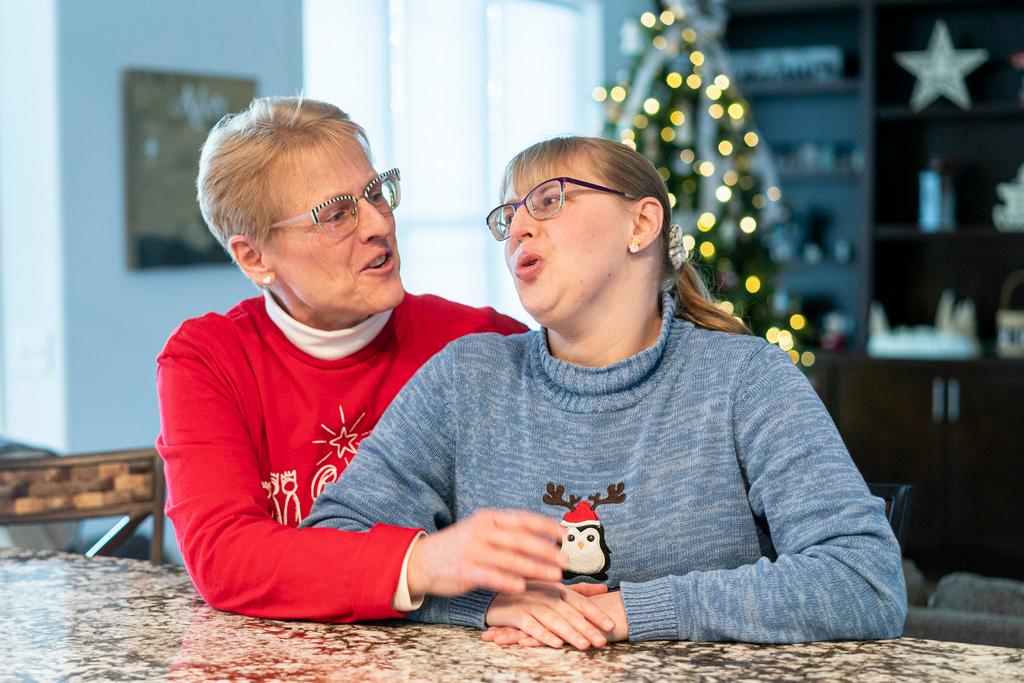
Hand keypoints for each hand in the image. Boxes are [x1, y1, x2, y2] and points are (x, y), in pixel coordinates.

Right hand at [406, 509, 565, 597]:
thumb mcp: (481, 531)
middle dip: (546, 549)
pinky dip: (508, 581)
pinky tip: (523, 587)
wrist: (422, 560)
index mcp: (488, 518)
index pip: (522, 519)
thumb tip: (544, 539)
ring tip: (554, 575)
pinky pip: (491, 576)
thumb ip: (507, 533)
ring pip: (510, 559)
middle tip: (566, 559)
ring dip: (535, 567)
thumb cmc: (459, 547)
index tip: (564, 534)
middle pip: (520, 539)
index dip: (545, 525)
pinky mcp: (465, 571)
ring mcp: (473, 551)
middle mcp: (481, 531)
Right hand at [482, 582, 616, 649]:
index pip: (580, 601)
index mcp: (557, 587)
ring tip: (584, 645)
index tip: (610, 625)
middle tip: (601, 641)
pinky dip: (543, 634)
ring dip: (569, 633)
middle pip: (569, 613)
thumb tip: (604, 588)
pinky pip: (531, 625)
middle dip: (586, 628)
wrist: (495, 597)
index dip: (596, 613)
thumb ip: (579, 590)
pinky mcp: (515, 614)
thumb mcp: (554, 588)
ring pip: (553, 620)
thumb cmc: (528, 593)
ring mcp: (530, 603)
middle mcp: (545, 594)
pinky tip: (555, 643)